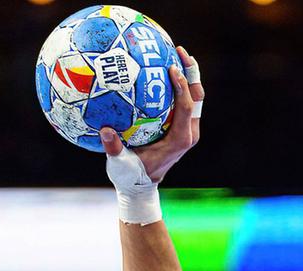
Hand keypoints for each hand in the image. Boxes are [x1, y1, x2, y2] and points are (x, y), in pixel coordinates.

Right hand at [102, 46, 204, 186]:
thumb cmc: (131, 175)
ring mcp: (187, 129)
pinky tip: (163, 67)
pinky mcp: (181, 126)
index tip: (171, 68)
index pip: (186, 108)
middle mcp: (188, 133)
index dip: (181, 86)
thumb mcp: (121, 164)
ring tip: (177, 52)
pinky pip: (184, 101)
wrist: (141, 186)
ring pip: (194, 97)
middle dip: (191, 73)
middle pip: (197, 97)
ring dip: (187, 75)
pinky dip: (178, 84)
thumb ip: (114, 148)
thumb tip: (105, 131)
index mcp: (179, 140)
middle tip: (179, 51)